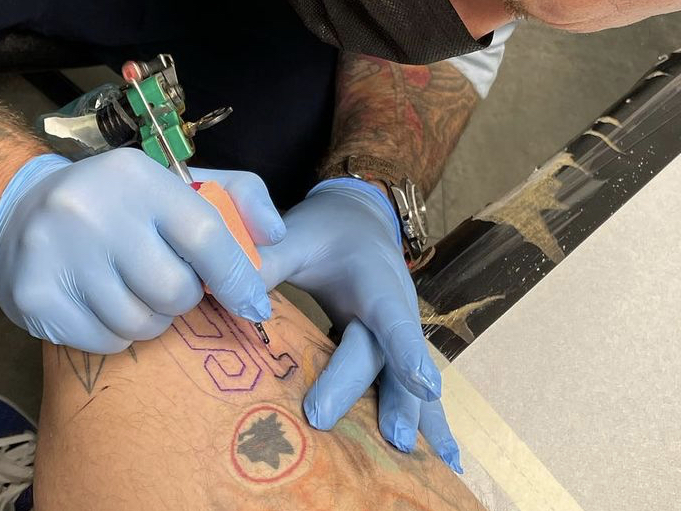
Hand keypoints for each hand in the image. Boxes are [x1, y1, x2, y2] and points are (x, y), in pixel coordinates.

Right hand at [0, 149, 283, 352]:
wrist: (21, 211)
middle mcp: (93, 211)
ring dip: (151, 318)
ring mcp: (58, 255)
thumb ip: (236, 196)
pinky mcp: (36, 297)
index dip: (236, 276)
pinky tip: (103, 302)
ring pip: (141, 323)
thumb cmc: (118, 202)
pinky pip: (106, 341)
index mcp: (135, 176)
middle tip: (169, 283)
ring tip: (134, 289)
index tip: (253, 303)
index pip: (204, 234)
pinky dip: (117, 333)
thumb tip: (275, 235)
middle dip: (184, 297)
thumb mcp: (173, 181)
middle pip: (174, 290)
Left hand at [258, 178, 460, 472]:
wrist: (357, 217)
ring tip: (433, 463)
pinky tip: (446, 461)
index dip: (406, 350)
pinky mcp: (393, 353)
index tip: (423, 384)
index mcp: (373, 281)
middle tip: (388, 439)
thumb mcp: (295, 236)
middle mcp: (395, 311)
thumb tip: (233, 293)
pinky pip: (411, 389)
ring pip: (409, 380)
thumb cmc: (324, 229)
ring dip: (418, 419)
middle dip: (393, 399)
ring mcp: (398, 335)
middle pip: (389, 359)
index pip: (391, 317)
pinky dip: (428, 422)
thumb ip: (267, 262)